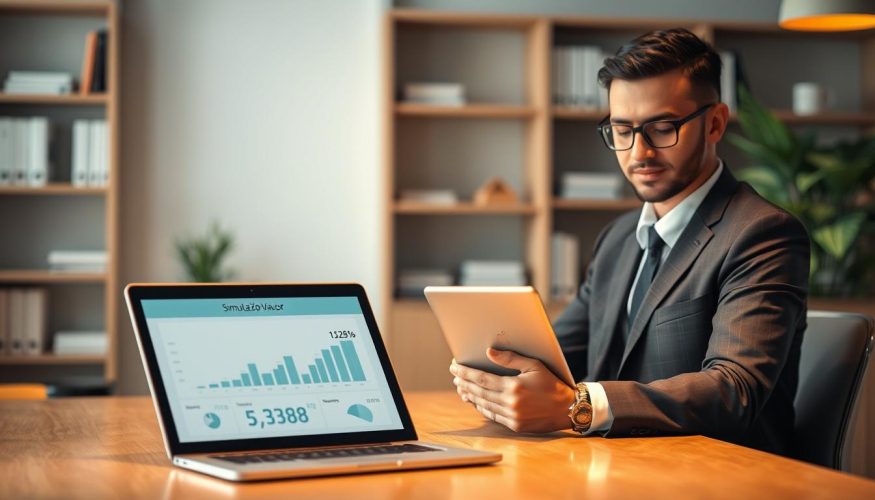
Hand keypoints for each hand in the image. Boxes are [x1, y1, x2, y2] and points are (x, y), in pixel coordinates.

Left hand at [450, 348, 575, 432]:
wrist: (569, 409)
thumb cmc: (552, 383)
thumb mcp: (534, 365)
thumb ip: (510, 358)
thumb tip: (488, 352)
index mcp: (513, 386)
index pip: (481, 379)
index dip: (465, 372)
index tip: (454, 366)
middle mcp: (510, 403)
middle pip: (479, 392)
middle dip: (464, 382)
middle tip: (454, 375)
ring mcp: (512, 416)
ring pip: (483, 405)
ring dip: (470, 396)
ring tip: (461, 388)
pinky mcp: (515, 426)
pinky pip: (493, 416)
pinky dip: (482, 407)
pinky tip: (476, 401)